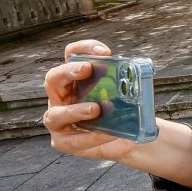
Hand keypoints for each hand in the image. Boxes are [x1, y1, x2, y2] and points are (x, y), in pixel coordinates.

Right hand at [42, 40, 137, 162]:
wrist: (126, 139)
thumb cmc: (121, 111)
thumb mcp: (125, 94)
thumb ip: (125, 83)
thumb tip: (138, 72)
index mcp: (75, 78)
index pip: (72, 54)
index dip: (84, 48)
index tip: (105, 51)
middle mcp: (61, 96)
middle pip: (53, 78)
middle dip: (68, 71)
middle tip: (87, 68)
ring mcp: (58, 119)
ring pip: (56, 114)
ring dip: (76, 110)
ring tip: (95, 109)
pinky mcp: (63, 141)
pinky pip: (72, 140)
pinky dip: (90, 137)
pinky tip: (106, 133)